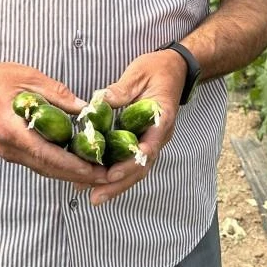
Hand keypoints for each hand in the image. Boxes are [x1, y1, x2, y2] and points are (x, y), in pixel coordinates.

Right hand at [0, 61, 109, 187]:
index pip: (46, 155)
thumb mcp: (30, 78)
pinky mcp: (12, 152)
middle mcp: (9, 148)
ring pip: (43, 169)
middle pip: (47, 168)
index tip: (95, 170)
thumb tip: (84, 109)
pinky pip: (38, 163)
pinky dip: (58, 165)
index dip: (72, 165)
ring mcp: (9, 153)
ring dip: (70, 173)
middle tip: (106, 176)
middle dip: (78, 175)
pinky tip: (77, 163)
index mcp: (11, 130)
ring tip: (97, 173)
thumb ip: (58, 94)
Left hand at [90, 49, 185, 205]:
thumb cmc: (158, 69)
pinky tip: (95, 180)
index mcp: (161, 119)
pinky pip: (130, 161)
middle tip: (96, 197)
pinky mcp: (142, 140)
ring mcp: (151, 140)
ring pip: (136, 169)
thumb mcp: (139, 73)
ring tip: (93, 196)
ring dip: (116, 184)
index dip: (130, 162)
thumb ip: (122, 89)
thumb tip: (100, 100)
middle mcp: (158, 135)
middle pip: (141, 167)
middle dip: (118, 184)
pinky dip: (115, 173)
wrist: (174, 69)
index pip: (149, 146)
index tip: (112, 173)